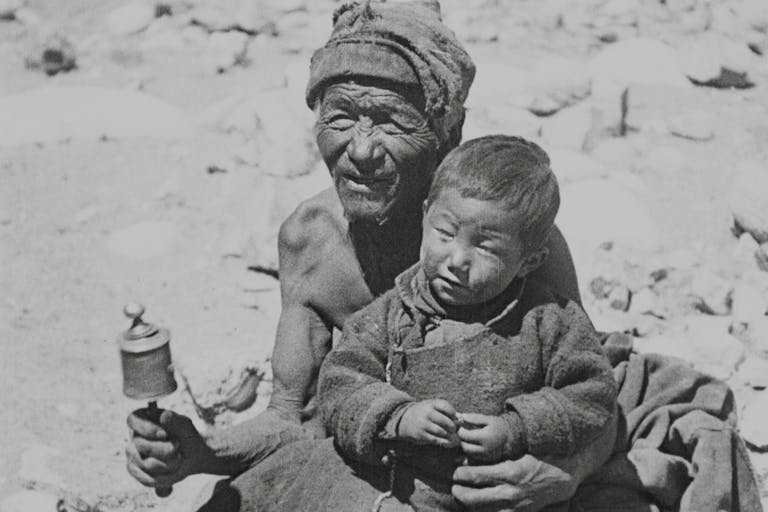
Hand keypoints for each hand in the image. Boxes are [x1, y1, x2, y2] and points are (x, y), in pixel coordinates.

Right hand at [126, 408, 213, 488]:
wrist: (191, 454)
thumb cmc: (186, 435)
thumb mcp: (185, 426)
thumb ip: (175, 420)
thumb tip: (164, 415)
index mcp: (142, 418)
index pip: (132, 420)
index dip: (147, 428)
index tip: (164, 434)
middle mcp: (133, 436)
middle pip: (141, 446)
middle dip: (165, 449)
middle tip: (179, 446)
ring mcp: (131, 454)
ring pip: (146, 464)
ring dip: (169, 463)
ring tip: (179, 458)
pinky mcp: (134, 470)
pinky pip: (147, 478)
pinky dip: (165, 476)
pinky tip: (173, 469)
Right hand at [397, 399, 458, 447]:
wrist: (403, 419)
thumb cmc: (423, 412)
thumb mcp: (431, 406)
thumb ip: (445, 409)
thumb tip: (460, 418)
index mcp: (430, 404)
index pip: (446, 406)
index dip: (453, 413)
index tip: (455, 418)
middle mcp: (426, 413)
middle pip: (446, 421)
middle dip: (453, 427)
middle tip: (456, 430)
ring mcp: (423, 424)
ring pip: (442, 432)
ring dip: (450, 436)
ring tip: (454, 438)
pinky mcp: (421, 435)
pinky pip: (436, 440)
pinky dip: (443, 442)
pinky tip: (447, 442)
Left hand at [451, 455, 575, 511]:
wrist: (560, 478)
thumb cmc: (536, 459)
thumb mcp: (515, 454)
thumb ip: (493, 458)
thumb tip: (467, 458)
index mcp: (509, 473)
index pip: (475, 476)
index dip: (460, 475)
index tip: (456, 472)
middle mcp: (510, 492)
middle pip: (473, 498)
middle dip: (459, 492)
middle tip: (455, 486)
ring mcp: (514, 507)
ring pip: (481, 511)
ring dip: (469, 505)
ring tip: (463, 497)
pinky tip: (478, 507)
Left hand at [457, 413, 510, 462]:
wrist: (509, 440)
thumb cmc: (498, 427)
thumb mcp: (488, 419)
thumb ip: (474, 418)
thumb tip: (460, 416)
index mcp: (485, 438)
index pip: (464, 435)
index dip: (460, 430)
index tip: (463, 426)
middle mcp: (485, 450)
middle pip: (464, 447)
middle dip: (461, 439)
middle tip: (463, 433)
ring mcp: (485, 458)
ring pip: (467, 454)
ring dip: (464, 446)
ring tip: (468, 439)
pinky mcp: (484, 462)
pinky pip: (471, 460)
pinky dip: (467, 454)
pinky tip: (471, 446)